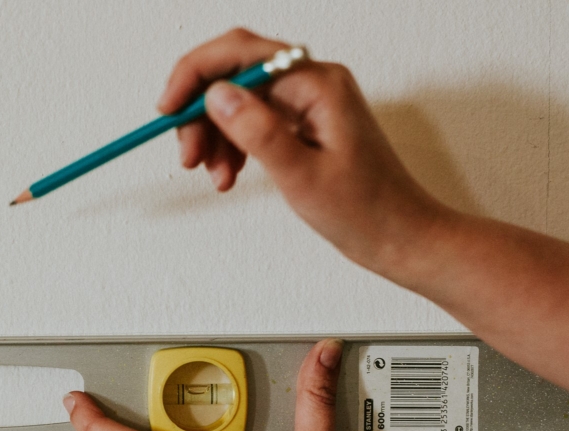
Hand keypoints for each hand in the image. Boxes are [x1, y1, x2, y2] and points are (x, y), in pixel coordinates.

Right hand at [157, 28, 449, 277]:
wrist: (399, 237)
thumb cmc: (366, 211)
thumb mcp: (302, 175)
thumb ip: (258, 131)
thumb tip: (217, 95)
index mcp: (317, 84)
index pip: (240, 54)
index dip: (195, 77)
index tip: (168, 110)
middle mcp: (313, 83)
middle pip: (235, 74)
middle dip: (202, 112)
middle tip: (187, 155)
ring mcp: (309, 103)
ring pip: (240, 100)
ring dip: (215, 134)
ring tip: (213, 175)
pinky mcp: (304, 124)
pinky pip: (254, 121)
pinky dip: (233, 146)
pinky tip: (228, 174)